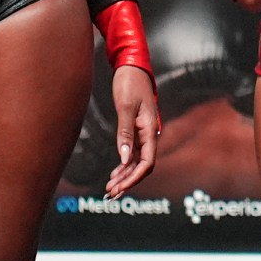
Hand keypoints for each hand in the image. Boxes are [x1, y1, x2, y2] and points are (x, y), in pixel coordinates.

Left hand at [107, 65, 160, 195]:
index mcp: (150, 129)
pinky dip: (124, 165)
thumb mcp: (125, 107)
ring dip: (125, 175)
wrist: (132, 67)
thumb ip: (125, 133)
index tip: (120, 188)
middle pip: (142, 165)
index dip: (134, 177)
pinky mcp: (136, 129)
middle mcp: (149, 133)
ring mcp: (143, 132)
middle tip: (110, 193)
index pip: (147, 162)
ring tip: (110, 188)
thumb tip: (124, 158)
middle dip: (128, 181)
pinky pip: (133, 152)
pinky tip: (115, 173)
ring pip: (137, 161)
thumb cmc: (129, 84)